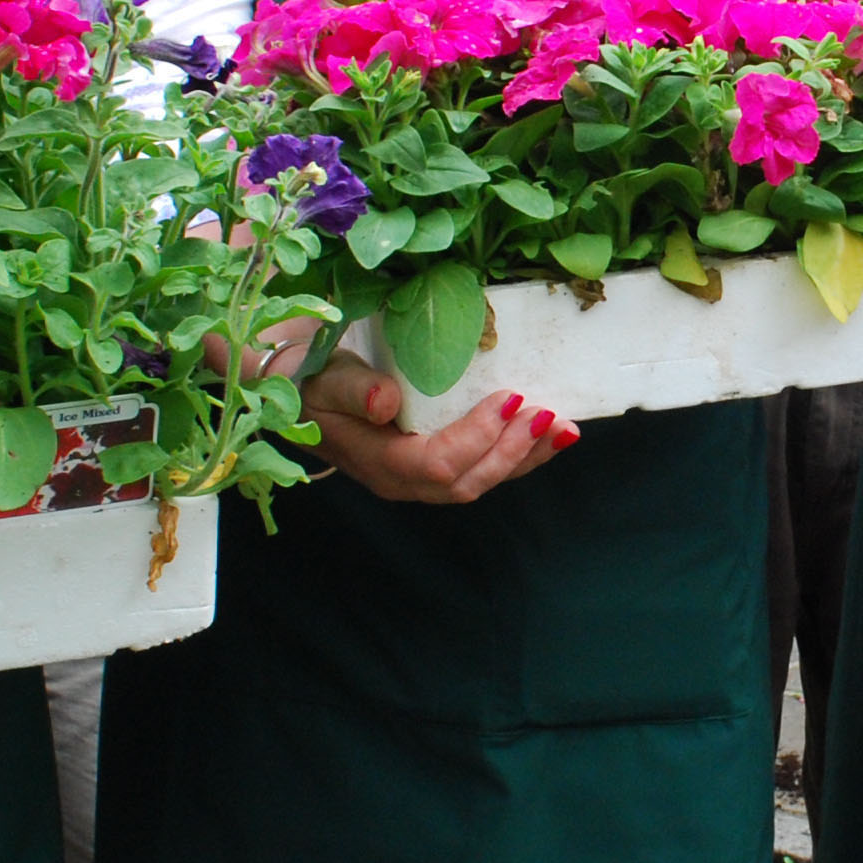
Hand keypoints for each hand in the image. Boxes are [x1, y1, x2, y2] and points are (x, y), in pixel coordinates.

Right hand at [304, 358, 574, 503]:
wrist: (298, 393)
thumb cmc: (310, 382)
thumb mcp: (323, 380)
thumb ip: (353, 391)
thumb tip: (385, 401)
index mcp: (378, 462)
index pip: (437, 464)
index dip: (478, 437)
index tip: (510, 399)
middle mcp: (403, 481)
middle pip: (468, 481)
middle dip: (514, 451)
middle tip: (548, 413)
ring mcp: (421, 479)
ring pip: (482, 481)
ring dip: (527, 457)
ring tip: (564, 428)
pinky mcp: (436, 466)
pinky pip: (483, 469)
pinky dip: (519, 454)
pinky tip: (549, 435)